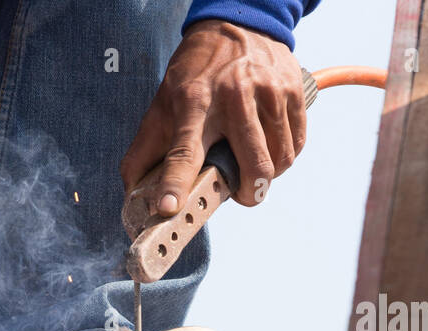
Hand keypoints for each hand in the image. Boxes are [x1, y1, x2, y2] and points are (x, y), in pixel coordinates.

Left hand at [120, 20, 306, 209]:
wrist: (234, 23)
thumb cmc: (194, 74)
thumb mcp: (161, 105)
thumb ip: (144, 152)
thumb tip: (131, 194)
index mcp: (193, 102)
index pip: (183, 152)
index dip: (176, 184)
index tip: (169, 209)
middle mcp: (233, 97)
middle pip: (252, 164)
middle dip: (248, 193)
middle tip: (240, 194)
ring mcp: (268, 92)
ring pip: (279, 159)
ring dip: (267, 177)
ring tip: (253, 168)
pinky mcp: (293, 90)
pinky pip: (296, 144)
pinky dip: (284, 158)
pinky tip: (269, 151)